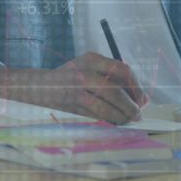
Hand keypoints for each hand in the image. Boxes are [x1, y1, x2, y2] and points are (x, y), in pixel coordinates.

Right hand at [21, 52, 148, 124]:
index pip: (122, 70)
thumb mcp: (90, 68)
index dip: (136, 86)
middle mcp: (84, 72)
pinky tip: (113, 121)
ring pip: (106, 106)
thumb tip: (142, 98)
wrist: (38, 86)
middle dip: (131, 106)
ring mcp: (75, 90)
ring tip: (128, 120)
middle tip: (138, 114)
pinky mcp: (71, 105)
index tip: (142, 98)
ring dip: (121, 116)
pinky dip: (108, 120)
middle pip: (115, 91)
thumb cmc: (72, 78)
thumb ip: (113, 79)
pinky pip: (96, 115)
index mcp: (92, 59)